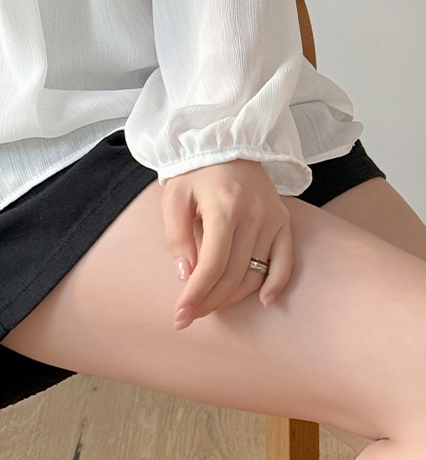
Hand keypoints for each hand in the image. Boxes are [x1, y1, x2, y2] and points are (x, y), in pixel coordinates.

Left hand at [162, 157, 292, 329]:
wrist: (225, 142)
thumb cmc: (194, 172)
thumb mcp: (174, 198)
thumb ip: (177, 237)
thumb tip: (187, 276)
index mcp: (223, 207)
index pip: (211, 264)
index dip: (196, 294)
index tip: (180, 315)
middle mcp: (252, 215)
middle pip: (233, 274)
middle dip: (209, 301)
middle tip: (189, 316)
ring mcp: (272, 219)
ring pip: (256, 273)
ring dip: (233, 297)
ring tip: (210, 307)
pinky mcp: (283, 221)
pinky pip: (285, 260)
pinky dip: (277, 284)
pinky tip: (264, 301)